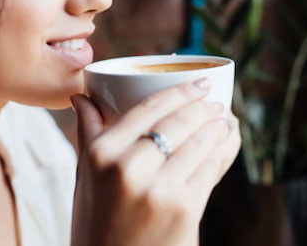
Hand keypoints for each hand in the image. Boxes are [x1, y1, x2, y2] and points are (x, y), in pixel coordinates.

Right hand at [69, 78, 240, 245]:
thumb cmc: (97, 222)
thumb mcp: (85, 177)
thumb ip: (88, 133)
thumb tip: (81, 95)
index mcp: (102, 154)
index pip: (149, 108)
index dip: (181, 91)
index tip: (200, 83)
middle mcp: (128, 168)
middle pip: (179, 122)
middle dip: (204, 107)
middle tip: (216, 103)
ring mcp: (159, 189)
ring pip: (200, 143)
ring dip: (218, 128)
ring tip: (225, 122)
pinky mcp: (185, 209)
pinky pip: (209, 170)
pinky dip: (219, 155)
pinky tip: (222, 148)